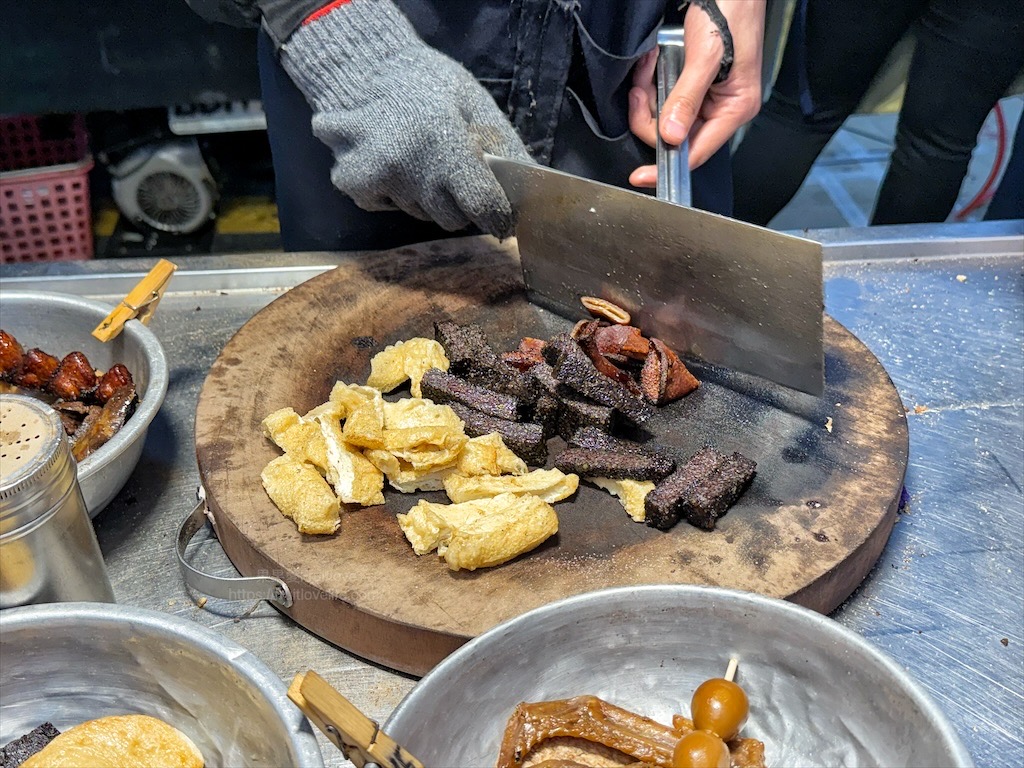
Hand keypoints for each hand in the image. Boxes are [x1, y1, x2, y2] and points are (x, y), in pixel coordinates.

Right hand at [280, 0, 530, 237]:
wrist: (373, 64)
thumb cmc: (436, 87)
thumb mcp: (479, 107)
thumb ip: (507, 149)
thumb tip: (537, 190)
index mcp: (444, 139)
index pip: (481, 204)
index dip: (497, 214)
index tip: (500, 214)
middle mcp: (407, 162)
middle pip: (451, 218)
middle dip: (459, 202)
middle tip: (452, 169)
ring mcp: (374, 173)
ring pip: (420, 214)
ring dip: (425, 196)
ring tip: (420, 157)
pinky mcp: (352, 181)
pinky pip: (385, 207)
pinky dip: (389, 193)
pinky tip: (391, 163)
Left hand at [628, 0, 764, 187]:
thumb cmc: (731, 13)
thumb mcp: (706, 57)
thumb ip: (687, 98)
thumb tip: (672, 135)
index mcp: (734, 109)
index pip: (695, 154)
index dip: (666, 166)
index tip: (641, 175)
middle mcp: (720, 109)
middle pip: (673, 136)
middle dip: (649, 115)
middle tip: (640, 90)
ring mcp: (705, 99)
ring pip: (663, 117)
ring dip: (647, 94)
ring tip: (648, 68)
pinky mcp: (692, 86)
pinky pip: (663, 97)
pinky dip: (651, 83)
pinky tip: (652, 63)